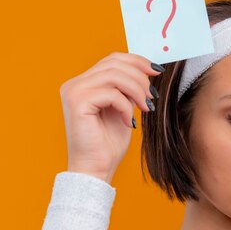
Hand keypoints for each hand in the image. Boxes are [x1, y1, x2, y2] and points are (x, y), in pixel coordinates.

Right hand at [59, 52, 162, 182]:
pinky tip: (129, 122)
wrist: (96, 169)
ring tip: (146, 107)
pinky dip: (125, 106)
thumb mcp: (123, 108)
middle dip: (140, 77)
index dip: (137, 61)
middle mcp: (74, 84)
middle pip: (114, 63)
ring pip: (114, 75)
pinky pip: (111, 93)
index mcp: (83, 83)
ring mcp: (73, 91)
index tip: (157, 71)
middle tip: (153, 96)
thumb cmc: (108, 144)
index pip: (112, 59)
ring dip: (137, 90)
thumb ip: (128, 89)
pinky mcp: (77, 102)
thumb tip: (146, 70)